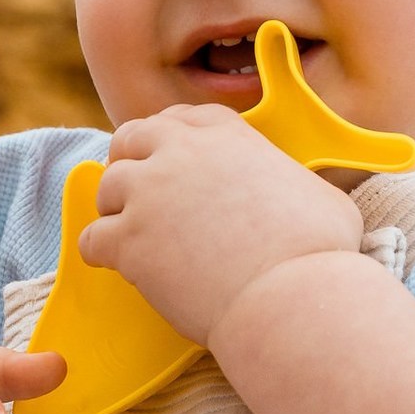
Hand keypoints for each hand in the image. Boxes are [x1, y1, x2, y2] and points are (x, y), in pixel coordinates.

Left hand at [78, 106, 365, 347]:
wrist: (290, 295)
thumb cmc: (318, 253)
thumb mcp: (321, 195)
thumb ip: (294, 184)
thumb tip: (304, 197)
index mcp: (228, 136)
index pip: (185, 118)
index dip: (173, 136)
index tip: (172, 156)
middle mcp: (181, 154)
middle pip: (132, 137)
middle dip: (131, 159)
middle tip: (138, 190)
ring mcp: (149, 194)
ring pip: (107, 186)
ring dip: (116, 208)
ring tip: (131, 233)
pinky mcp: (128, 240)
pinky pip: (92, 238)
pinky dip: (102, 252)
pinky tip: (118, 265)